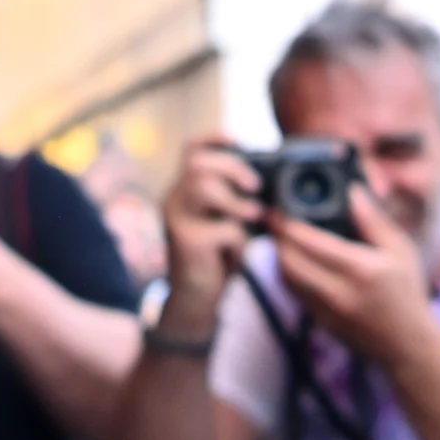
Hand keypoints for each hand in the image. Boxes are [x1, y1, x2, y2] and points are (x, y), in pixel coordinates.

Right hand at [157, 141, 260, 336]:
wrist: (195, 301)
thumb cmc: (215, 259)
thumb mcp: (227, 223)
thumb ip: (237, 201)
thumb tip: (266, 185)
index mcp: (184, 191)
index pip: (190, 150)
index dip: (213, 139)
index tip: (237, 140)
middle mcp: (173, 200)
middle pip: (198, 163)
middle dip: (232, 168)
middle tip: (254, 187)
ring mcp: (176, 220)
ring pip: (203, 187)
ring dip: (235, 202)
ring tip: (251, 218)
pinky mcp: (185, 242)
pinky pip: (222, 229)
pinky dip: (238, 241)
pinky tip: (234, 256)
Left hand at [269, 188, 439, 372]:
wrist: (408, 345)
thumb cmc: (407, 293)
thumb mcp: (400, 250)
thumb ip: (373, 221)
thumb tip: (353, 191)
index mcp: (360, 270)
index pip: (310, 242)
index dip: (288, 222)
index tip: (279, 207)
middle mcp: (339, 292)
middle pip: (289, 260)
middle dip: (278, 236)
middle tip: (275, 217)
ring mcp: (327, 310)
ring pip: (287, 277)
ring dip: (279, 254)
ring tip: (282, 235)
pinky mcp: (320, 321)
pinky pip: (294, 292)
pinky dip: (287, 272)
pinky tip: (292, 258)